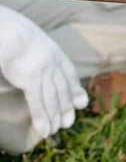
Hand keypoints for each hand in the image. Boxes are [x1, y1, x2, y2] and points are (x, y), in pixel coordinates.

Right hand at [0, 6, 88, 137]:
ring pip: (52, 99)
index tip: (81, 102)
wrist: (9, 30)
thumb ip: (38, 52)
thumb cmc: (13, 33)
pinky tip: (45, 130)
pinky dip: (42, 118)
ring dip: (54, 117)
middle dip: (66, 107)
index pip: (69, 74)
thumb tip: (28, 61)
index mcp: (55, 53)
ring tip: (55, 131)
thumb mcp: (31, 40)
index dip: (75, 89)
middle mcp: (54, 63)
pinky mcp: (31, 78)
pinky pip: (38, 102)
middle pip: (62, 90)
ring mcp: (44, 71)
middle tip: (68, 123)